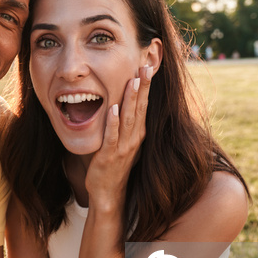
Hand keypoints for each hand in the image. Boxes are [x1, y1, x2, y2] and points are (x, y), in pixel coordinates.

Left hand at [85, 65, 152, 209]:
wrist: (108, 192)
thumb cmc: (115, 165)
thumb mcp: (125, 142)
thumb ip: (127, 124)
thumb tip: (125, 104)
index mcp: (138, 133)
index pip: (144, 105)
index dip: (147, 86)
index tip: (148, 66)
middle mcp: (135, 138)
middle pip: (140, 108)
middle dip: (143, 87)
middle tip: (145, 66)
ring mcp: (124, 147)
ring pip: (128, 119)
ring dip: (131, 100)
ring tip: (132, 81)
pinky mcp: (110, 156)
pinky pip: (112, 136)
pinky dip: (113, 122)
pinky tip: (112, 109)